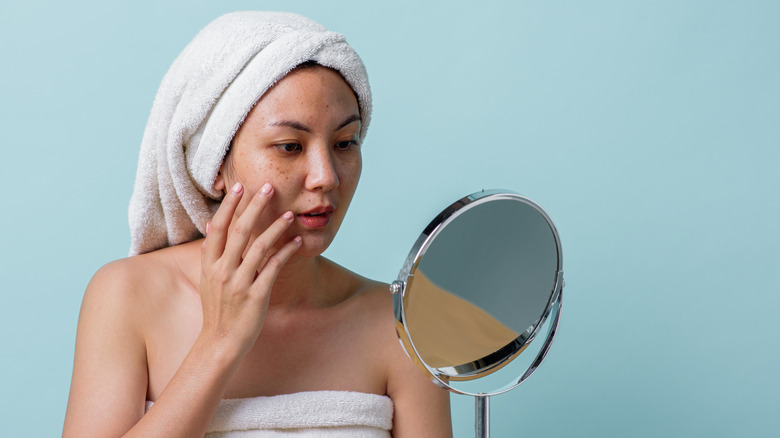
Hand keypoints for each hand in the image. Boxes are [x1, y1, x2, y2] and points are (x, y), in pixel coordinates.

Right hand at [199, 182, 301, 355]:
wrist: (220, 342)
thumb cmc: (217, 309)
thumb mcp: (208, 279)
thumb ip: (211, 253)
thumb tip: (210, 225)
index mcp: (209, 265)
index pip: (218, 228)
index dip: (229, 206)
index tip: (239, 187)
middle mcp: (222, 271)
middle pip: (240, 231)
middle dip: (255, 206)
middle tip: (269, 187)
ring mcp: (239, 283)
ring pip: (260, 247)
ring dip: (276, 227)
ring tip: (289, 214)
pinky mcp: (256, 295)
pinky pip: (274, 268)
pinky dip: (286, 252)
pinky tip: (297, 241)